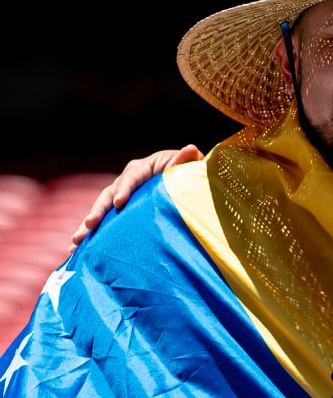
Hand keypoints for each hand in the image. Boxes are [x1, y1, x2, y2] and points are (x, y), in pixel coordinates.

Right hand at [68, 144, 203, 251]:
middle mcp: (126, 180)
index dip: (124, 189)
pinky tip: (76, 248)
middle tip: (90, 224)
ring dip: (88, 224)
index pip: (131, 178)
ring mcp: (120, 195)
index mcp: (142, 168)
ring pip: (101, 209)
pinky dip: (91, 233)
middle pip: (109, 194)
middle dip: (98, 210)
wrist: (181, 179)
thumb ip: (186, 160)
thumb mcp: (188, 164)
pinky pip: (103, 220)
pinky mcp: (119, 209)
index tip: (119, 203)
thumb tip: (190, 149)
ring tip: (76, 240)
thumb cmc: (186, 171)